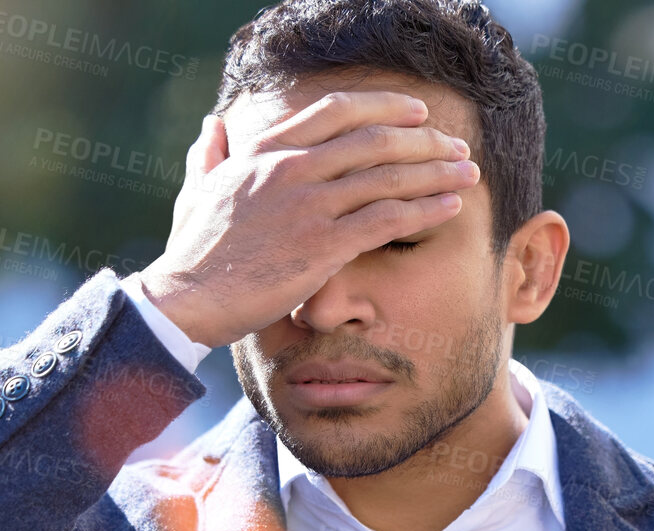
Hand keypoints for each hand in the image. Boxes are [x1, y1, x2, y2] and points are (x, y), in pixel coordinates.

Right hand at [138, 91, 479, 348]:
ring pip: (387, 175)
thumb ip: (209, 157)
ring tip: (468, 172)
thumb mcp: (195, 193)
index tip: (415, 111)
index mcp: (264, 152)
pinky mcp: (321, 246)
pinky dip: (424, 210)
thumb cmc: (190, 255)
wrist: (184, 300)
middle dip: (424, 139)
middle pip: (373, 139)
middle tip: (455, 145)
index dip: (383, 107)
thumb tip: (213, 127)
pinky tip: (450, 207)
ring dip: (436, 171)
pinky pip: (386, 219)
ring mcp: (308, 206)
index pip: (335, 113)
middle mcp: (290, 169)